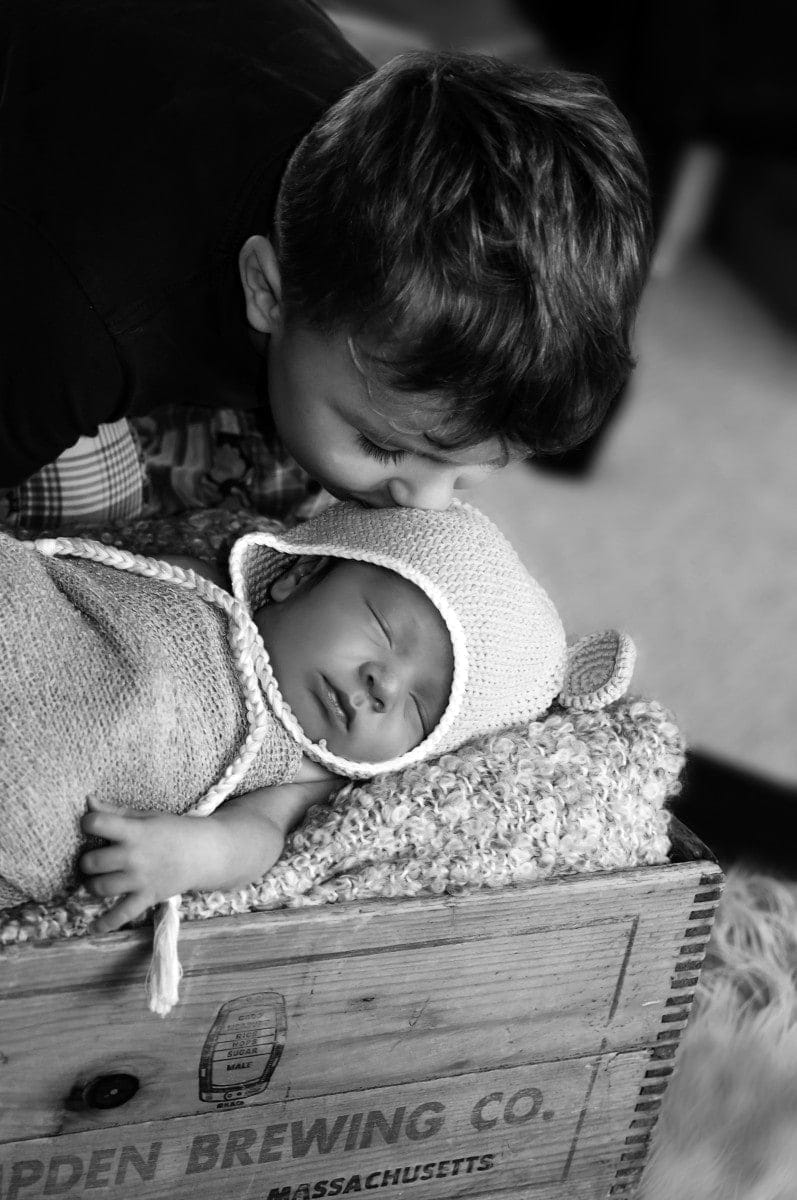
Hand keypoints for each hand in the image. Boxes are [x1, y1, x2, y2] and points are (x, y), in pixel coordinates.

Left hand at [80, 797, 197, 932]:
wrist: (205, 852)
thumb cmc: (173, 831)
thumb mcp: (147, 817)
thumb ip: (116, 811)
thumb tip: (88, 800)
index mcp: (134, 831)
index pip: (97, 823)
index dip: (87, 823)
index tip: (90, 826)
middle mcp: (134, 856)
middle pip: (92, 862)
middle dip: (87, 861)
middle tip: (94, 860)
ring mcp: (141, 879)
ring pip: (100, 888)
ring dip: (92, 885)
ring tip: (97, 880)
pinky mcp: (148, 897)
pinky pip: (122, 914)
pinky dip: (107, 923)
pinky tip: (94, 927)